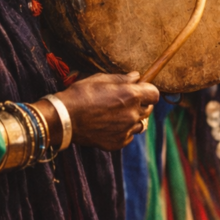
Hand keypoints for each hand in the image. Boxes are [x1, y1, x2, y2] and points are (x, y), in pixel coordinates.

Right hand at [35, 72, 158, 150]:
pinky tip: (109, 125)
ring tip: (116, 114)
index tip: (141, 90)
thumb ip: (122, 79)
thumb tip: (136, 77)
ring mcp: (126, 130)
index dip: (148, 91)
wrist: (65, 118)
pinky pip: (128, 136)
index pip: (154, 94)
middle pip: (148, 110)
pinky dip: (123, 131)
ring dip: (133, 118)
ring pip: (139, 124)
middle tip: (125, 101)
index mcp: (131, 95)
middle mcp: (132, 114)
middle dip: (140, 104)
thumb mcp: (101, 79)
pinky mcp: (118, 142)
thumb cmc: (82, 94)